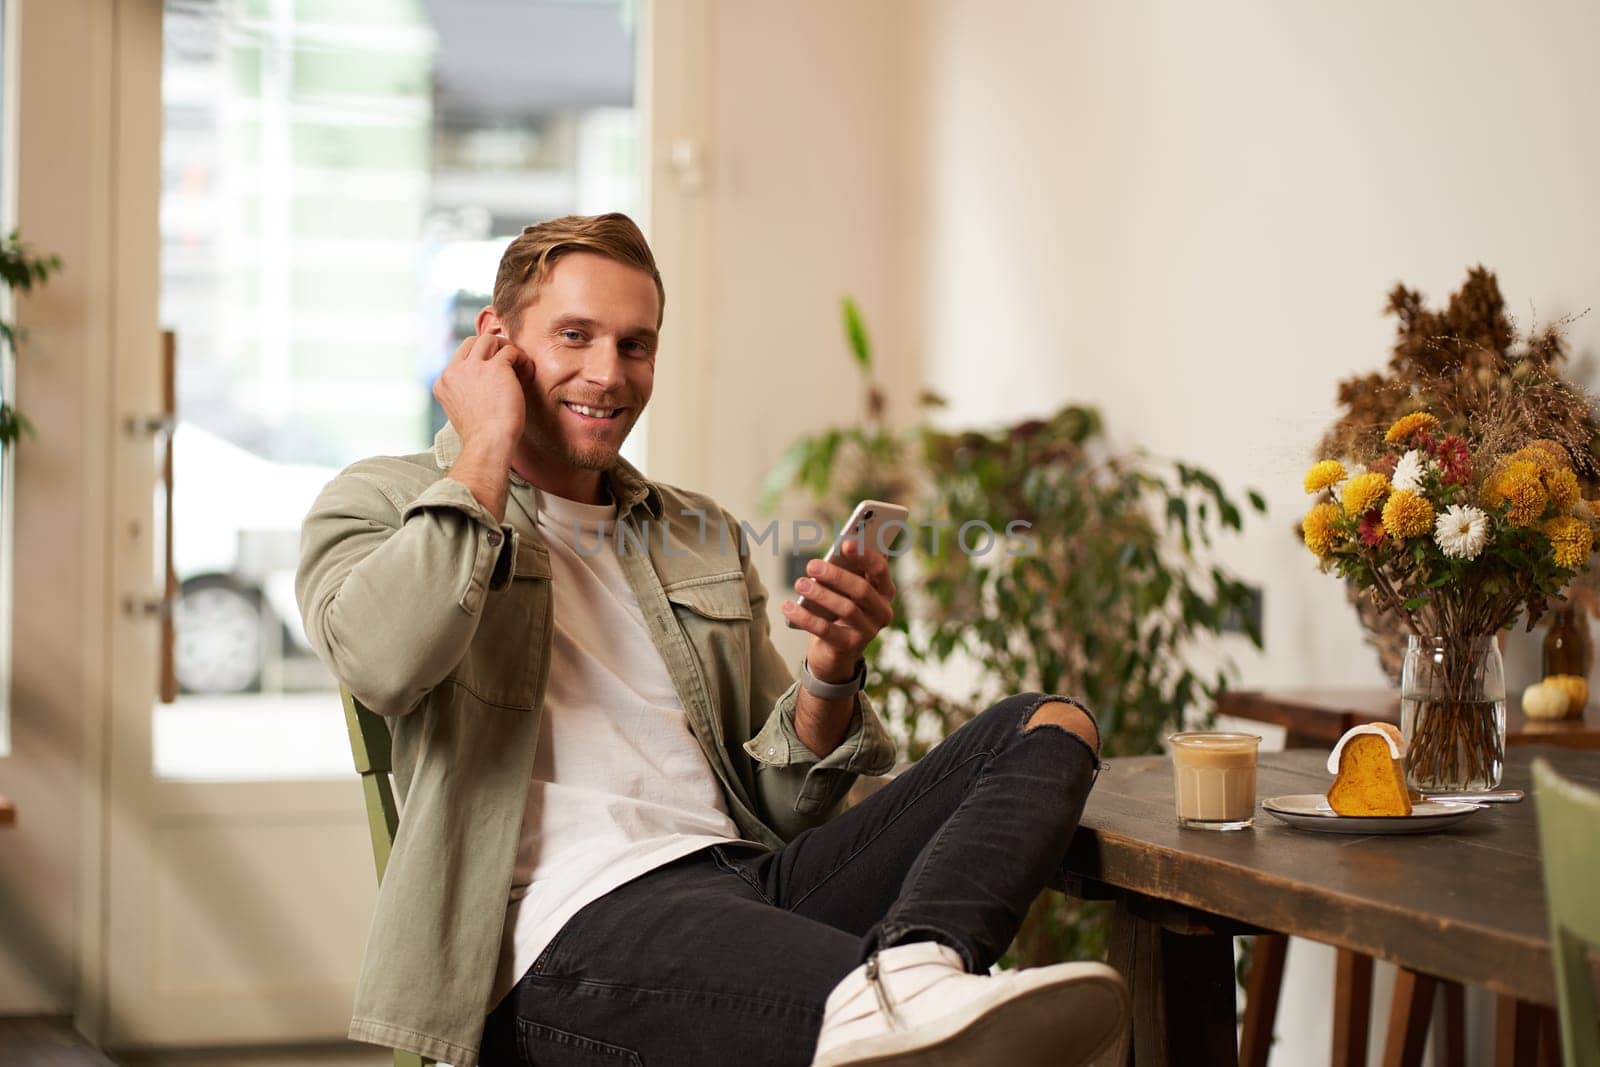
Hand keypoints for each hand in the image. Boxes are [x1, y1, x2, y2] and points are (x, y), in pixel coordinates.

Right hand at [432, 331, 537, 451]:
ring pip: (489, 339)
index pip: (460, 356)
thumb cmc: (482, 435)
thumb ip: (466, 391)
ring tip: (518, 365)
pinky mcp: (496, 368)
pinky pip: (511, 351)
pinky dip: (521, 358)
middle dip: (492, 349)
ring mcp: (473, 367)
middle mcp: (454, 371)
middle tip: (508, 364)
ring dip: (506, 349)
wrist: (488, 444)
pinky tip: (527, 372)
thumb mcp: (463, 410)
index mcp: (444, 382)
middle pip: (473, 342)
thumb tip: (484, 382)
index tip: (495, 375)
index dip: (480, 360)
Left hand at [781, 538, 895, 681]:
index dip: (864, 555)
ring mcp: (868, 631)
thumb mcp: (845, 589)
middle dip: (836, 576)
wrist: (834, 651)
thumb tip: (835, 550)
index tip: (844, 543)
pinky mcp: (849, 646)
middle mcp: (882, 611)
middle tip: (812, 565)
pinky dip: (805, 617)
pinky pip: (826, 630)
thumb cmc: (840, 609)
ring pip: (846, 609)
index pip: (880, 569)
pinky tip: (788, 606)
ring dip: (820, 594)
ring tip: (800, 583)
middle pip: (862, 590)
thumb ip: (847, 570)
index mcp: (884, 590)